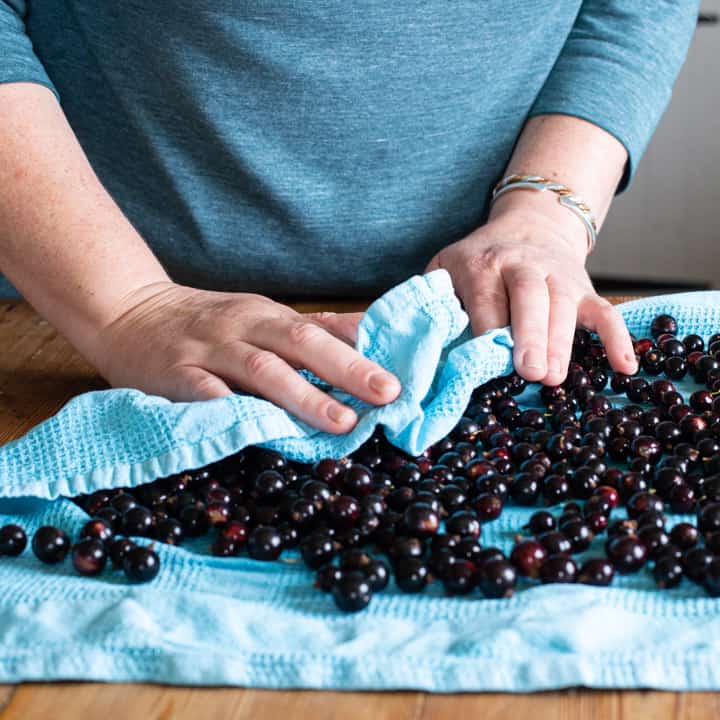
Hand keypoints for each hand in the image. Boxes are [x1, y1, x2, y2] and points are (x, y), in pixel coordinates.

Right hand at [89, 282, 400, 432]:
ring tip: (342, 421)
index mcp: (269, 315)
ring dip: (304, 395)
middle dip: (348, 369)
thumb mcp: (261, 316)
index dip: (365, 353)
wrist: (128, 311)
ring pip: (262, 369)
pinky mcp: (175, 374)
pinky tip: (260, 430)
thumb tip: (371, 334)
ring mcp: (209, 350)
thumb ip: (312, 329)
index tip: (402, 378)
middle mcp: (244, 327)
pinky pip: (206, 393)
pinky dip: (233, 410)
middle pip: (301, 343)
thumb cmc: (207, 322)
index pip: (324, 331)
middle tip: (388, 394)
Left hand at [425, 192, 637, 385]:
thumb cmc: (479, 261)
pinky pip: (605, 312)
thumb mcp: (446, 269)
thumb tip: (423, 346)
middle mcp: (522, 265)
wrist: (529, 226)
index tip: (482, 363)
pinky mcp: (585, 289)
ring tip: (554, 377)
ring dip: (561, 342)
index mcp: (482, 263)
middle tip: (529, 371)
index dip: (485, 330)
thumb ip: (436, 300)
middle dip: (530, 334)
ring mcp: (558, 277)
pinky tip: (623, 366)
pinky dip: (617, 338)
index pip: (485, 298)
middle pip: (529, 297)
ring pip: (565, 306)